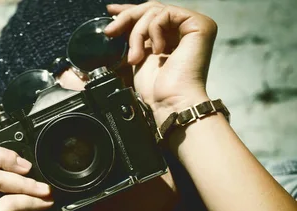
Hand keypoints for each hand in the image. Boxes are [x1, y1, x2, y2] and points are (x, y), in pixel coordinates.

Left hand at [105, 2, 217, 123]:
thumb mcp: (139, 55)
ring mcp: (195, 25)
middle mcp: (187, 27)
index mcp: (175, 34)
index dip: (130, 11)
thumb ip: (136, 37)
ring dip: (137, 34)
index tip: (110, 12)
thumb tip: (118, 20)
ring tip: (134, 58)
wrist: (170, 102)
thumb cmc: (156, 89)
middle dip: (127, 18)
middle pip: (152, 9)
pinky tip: (156, 52)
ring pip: (155, 11)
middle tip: (110, 32)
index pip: (152, 14)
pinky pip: (165, 14)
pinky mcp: (200, 25)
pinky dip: (153, 31)